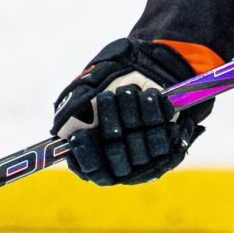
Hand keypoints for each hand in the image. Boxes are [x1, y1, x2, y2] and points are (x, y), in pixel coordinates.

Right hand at [51, 38, 210, 185]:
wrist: (146, 63)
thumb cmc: (109, 79)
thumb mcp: (83, 92)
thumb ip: (70, 113)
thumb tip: (63, 134)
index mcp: (100, 153)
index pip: (93, 169)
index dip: (86, 155)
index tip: (80, 134)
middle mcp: (123, 158)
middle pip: (115, 156)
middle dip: (109, 123)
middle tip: (106, 97)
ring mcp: (147, 150)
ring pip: (138, 146)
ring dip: (130, 113)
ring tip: (126, 91)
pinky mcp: (170, 137)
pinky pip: (162, 133)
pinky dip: (153, 110)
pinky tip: (148, 94)